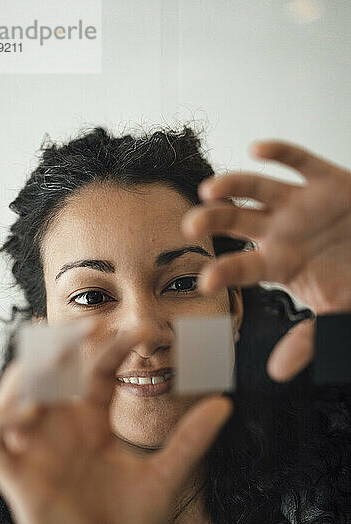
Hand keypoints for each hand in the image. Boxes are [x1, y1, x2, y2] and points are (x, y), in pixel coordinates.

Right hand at [0, 325, 231, 523]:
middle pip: (49, 374)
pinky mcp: (19, 481)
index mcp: (93, 424)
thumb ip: (190, 440)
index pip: (95, 372)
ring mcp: (38, 453)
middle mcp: (62, 430)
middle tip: (87, 327)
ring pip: (13, 399)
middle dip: (61, 346)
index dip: (113, 347)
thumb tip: (225, 403)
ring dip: (25, 376)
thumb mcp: (164, 478)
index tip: (142, 331)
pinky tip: (24, 412)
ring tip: (50, 362)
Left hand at [182, 140, 350, 380]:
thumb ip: (307, 341)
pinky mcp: (325, 180)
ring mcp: (300, 204)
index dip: (223, 272)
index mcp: (279, 263)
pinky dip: (279, 152)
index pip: (242, 268)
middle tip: (190, 225)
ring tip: (211, 189)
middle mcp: (280, 231)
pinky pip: (298, 161)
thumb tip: (277, 372)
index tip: (203, 282)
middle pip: (235, 222)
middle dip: (212, 221)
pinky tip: (257, 149)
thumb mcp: (335, 316)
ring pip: (256, 189)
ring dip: (232, 186)